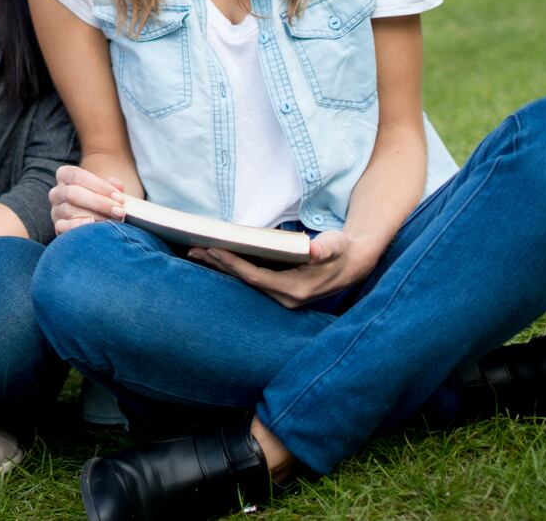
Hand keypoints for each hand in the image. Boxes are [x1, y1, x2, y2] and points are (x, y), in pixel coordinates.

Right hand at [49, 164, 127, 234]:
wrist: (93, 217)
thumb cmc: (100, 199)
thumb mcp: (105, 189)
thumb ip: (111, 185)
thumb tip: (118, 185)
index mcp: (65, 175)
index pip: (77, 176)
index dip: (100, 186)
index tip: (120, 198)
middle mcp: (57, 192)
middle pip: (72, 193)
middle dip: (99, 203)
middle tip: (119, 211)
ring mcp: (55, 210)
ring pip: (69, 211)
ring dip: (95, 217)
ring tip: (113, 222)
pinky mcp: (58, 227)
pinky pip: (63, 227)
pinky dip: (78, 226)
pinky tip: (93, 226)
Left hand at [191, 229, 376, 308]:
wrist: (352, 264)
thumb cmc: (340, 251)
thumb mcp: (335, 246)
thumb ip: (325, 248)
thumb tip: (314, 250)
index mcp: (295, 290)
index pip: (255, 277)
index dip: (233, 264)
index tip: (214, 250)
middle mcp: (285, 298)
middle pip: (244, 282)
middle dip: (219, 266)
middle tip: (193, 250)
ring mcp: (281, 297)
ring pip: (244, 283)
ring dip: (221, 269)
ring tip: (196, 254)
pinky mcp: (279, 291)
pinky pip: (250, 281)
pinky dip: (232, 270)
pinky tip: (216, 260)